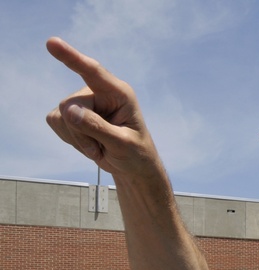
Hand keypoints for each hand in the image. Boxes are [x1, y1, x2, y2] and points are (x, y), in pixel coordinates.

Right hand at [45, 37, 161, 179]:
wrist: (132, 165)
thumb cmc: (135, 153)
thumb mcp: (122, 144)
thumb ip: (97, 127)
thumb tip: (68, 109)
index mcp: (118, 93)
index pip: (92, 72)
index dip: (71, 57)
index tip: (52, 42)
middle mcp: (98, 92)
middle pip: (70, 105)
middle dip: (81, 132)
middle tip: (102, 147)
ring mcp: (82, 101)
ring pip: (60, 116)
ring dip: (77, 138)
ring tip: (98, 145)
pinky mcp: (70, 113)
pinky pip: (55, 122)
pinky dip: (69, 139)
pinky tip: (88, 143)